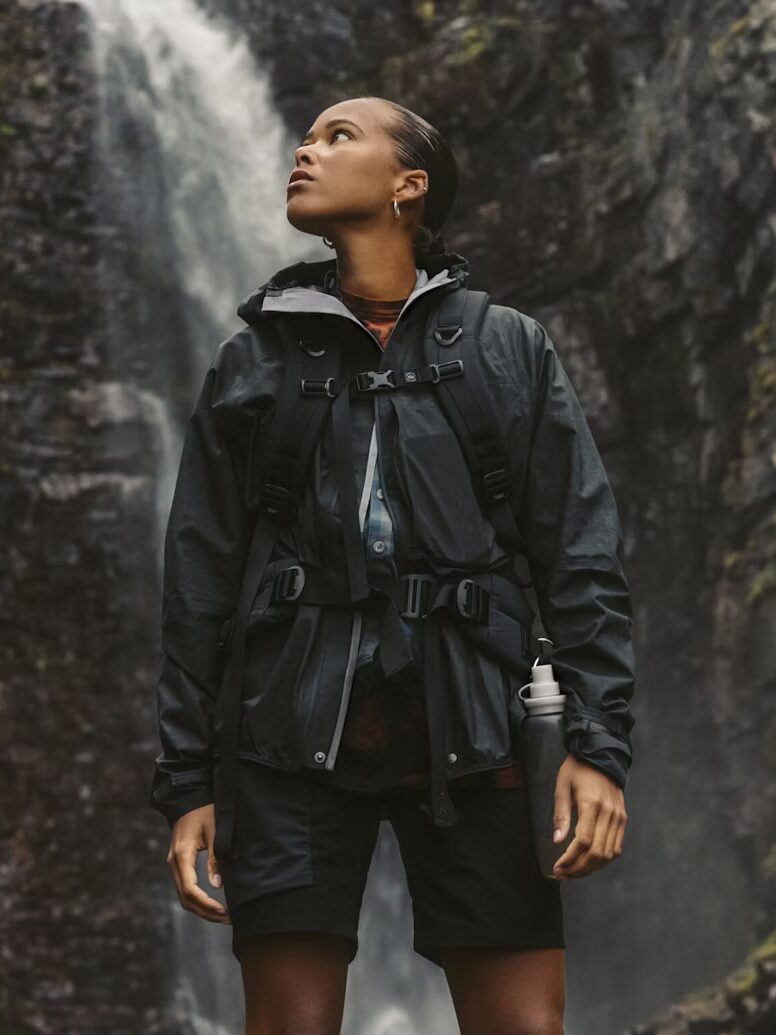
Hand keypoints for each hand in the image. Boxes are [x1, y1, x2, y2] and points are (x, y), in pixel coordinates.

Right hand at [167, 803, 230, 923]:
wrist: (189, 799)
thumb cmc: (205, 811)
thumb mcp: (215, 831)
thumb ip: (216, 858)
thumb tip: (217, 885)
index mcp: (182, 854)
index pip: (190, 888)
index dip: (206, 903)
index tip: (223, 911)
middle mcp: (174, 862)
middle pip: (185, 898)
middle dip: (205, 912)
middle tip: (228, 919)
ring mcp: (174, 864)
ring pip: (183, 896)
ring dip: (202, 909)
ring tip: (223, 916)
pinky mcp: (179, 864)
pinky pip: (185, 888)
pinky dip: (198, 900)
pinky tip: (213, 904)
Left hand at [551, 754, 626, 879]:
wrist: (601, 753)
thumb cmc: (577, 768)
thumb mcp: (562, 786)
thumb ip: (561, 815)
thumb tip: (558, 841)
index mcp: (591, 804)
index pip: (583, 841)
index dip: (570, 859)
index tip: (557, 867)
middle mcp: (609, 813)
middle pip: (597, 853)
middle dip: (579, 869)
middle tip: (563, 874)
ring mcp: (618, 817)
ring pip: (608, 854)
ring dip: (591, 868)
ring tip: (574, 872)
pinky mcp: (623, 818)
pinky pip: (616, 847)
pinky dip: (604, 860)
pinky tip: (590, 862)